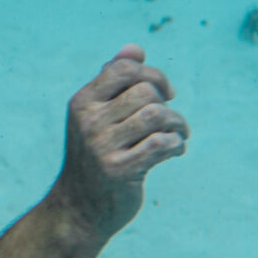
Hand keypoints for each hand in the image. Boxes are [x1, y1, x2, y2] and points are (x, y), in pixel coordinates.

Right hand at [52, 45, 188, 242]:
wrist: (79, 208)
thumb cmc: (94, 155)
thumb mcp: (95, 115)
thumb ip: (112, 80)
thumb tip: (134, 48)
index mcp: (82, 101)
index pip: (123, 69)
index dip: (153, 75)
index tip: (166, 93)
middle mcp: (88, 120)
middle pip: (144, 92)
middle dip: (168, 103)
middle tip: (173, 121)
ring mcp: (101, 146)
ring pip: (156, 115)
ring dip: (178, 124)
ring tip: (179, 135)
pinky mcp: (119, 170)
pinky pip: (160, 144)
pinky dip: (176, 144)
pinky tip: (175, 151)